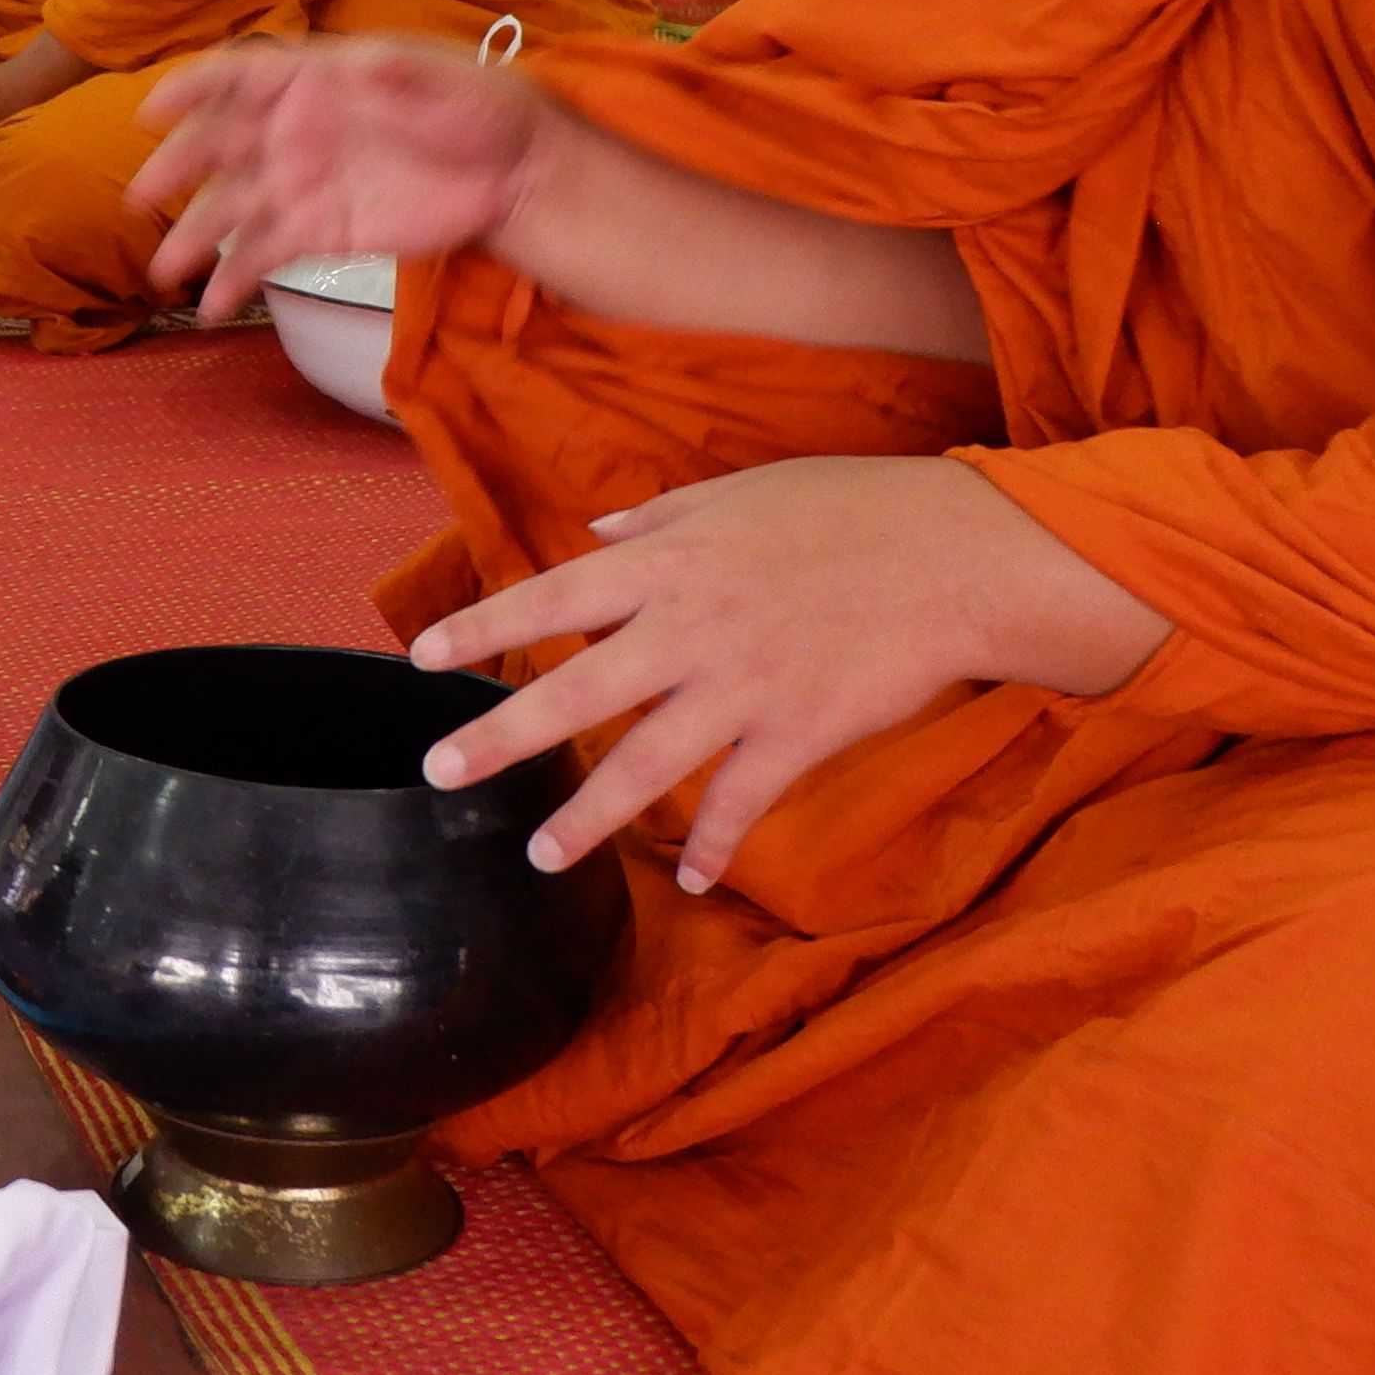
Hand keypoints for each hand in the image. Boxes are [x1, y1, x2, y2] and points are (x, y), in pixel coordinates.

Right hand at [133, 36, 556, 318]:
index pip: (241, 76)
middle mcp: (294, 129)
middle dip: (176, 167)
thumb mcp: (451, 81)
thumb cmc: (483, 108)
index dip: (192, 88)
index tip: (151, 111)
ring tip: (164, 271)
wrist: (517, 176)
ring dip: (193, 236)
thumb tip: (368, 65)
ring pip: (232, 208)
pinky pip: (266, 255)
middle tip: (141, 196)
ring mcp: (303, 183)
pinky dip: (236, 280)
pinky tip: (212, 307)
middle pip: (218, 144)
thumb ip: (404, 75)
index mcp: (316, 79)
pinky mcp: (320, 231)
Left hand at [411, 456, 1165, 892]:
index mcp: (668, 561)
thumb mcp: (740, 493)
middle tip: (438, 772)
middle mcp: (691, 627)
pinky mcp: (798, 732)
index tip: (422, 659)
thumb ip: (660, 517)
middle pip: (578, 689)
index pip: (553, 594)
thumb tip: (598, 529)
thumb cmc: (846, 512)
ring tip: (540, 856)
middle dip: (502, 735)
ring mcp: (743, 686)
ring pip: (648, 763)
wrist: (951, 558)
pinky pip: (742, 801)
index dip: (483, 626)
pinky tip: (695, 880)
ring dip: (590, 816)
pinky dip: (718, 845)